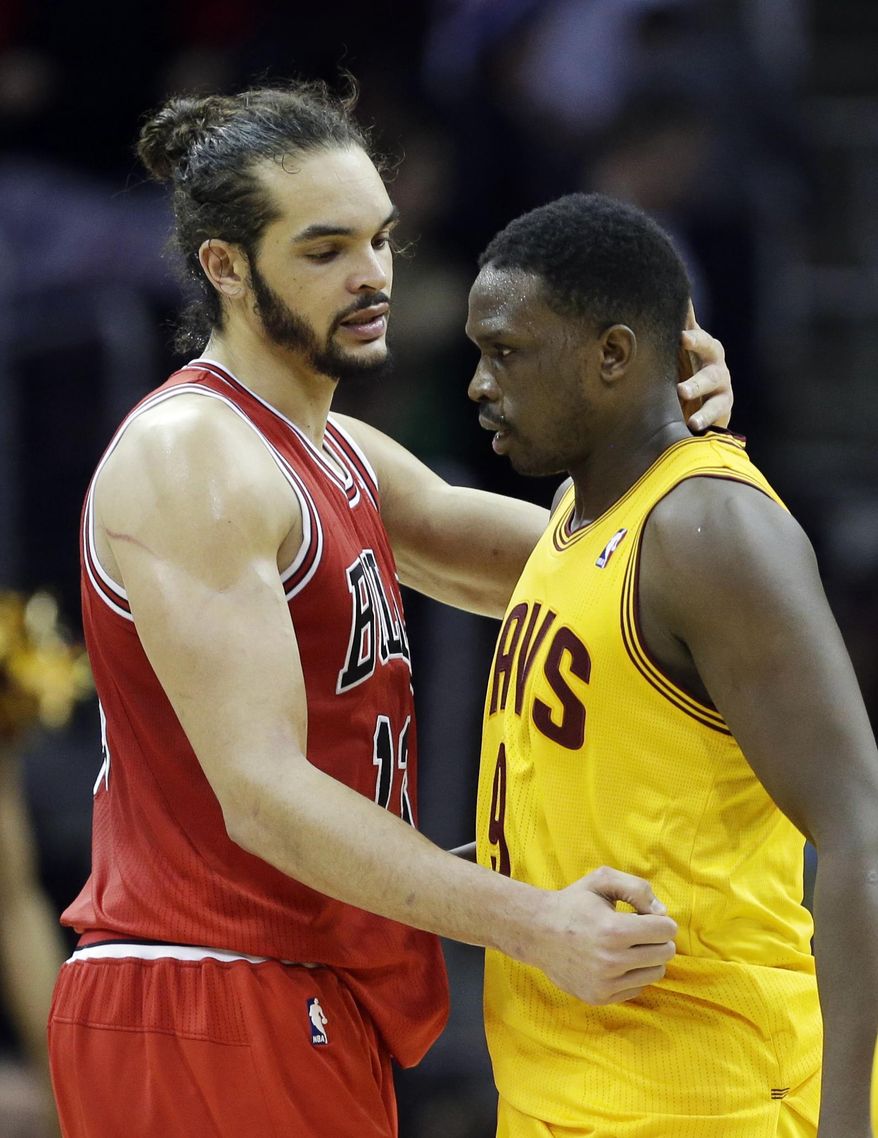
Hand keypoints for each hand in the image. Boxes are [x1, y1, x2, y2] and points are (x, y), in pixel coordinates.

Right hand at [530, 866, 676, 1004]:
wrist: (537, 932)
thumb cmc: (573, 903)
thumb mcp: (601, 881)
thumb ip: (637, 888)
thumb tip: (663, 913)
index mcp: (613, 930)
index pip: (665, 930)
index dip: (661, 920)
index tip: (648, 916)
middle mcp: (610, 961)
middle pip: (664, 953)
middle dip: (659, 939)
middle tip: (642, 931)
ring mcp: (604, 983)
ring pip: (655, 974)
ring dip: (649, 958)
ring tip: (631, 946)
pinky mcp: (599, 997)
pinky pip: (637, 988)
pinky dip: (634, 974)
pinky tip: (617, 961)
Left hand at [676, 302, 732, 431]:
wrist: (691, 410)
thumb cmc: (677, 375)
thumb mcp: (670, 357)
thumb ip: (668, 333)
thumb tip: (656, 296)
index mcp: (699, 344)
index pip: (696, 330)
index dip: (690, 330)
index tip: (680, 333)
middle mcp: (713, 359)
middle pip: (710, 346)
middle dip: (697, 344)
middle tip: (682, 341)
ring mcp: (721, 382)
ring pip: (713, 379)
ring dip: (697, 385)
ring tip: (682, 392)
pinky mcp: (724, 405)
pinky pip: (717, 410)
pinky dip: (705, 416)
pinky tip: (693, 424)